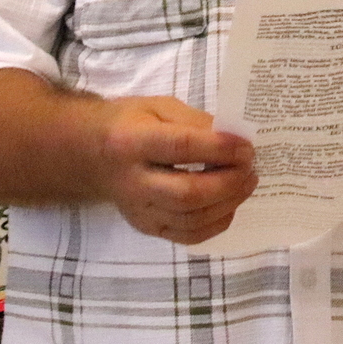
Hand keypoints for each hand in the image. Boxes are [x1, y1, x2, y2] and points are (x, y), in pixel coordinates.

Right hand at [94, 96, 257, 244]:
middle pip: (187, 193)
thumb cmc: (130, 123)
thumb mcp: (159, 107)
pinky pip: (187, 236)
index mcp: (131, 142)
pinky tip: (230, 206)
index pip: (181, 148)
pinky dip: (216, 223)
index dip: (219, 149)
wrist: (91, 155)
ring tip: (247, 183)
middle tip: (251, 167)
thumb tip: (234, 139)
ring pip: (191, 219)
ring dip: (228, 202)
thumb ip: (195, 121)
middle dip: (228, 182)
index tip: (246, 146)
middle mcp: (132, 183)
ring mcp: (139, 211)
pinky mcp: (147, 228)